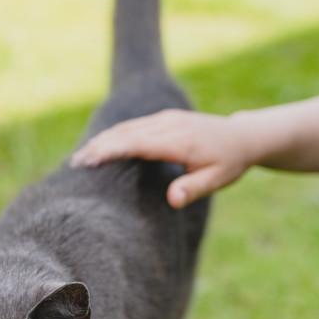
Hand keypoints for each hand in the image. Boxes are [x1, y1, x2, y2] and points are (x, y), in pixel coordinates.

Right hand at [70, 109, 253, 207]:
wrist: (243, 136)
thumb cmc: (229, 163)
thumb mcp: (217, 180)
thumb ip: (193, 188)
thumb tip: (172, 200)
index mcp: (180, 141)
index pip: (138, 143)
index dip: (112, 150)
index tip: (90, 160)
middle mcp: (170, 124)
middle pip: (126, 132)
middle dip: (99, 146)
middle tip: (75, 163)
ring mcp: (165, 118)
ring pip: (127, 127)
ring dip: (103, 140)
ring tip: (81, 157)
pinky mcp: (163, 118)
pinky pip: (133, 125)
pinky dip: (114, 135)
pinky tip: (100, 146)